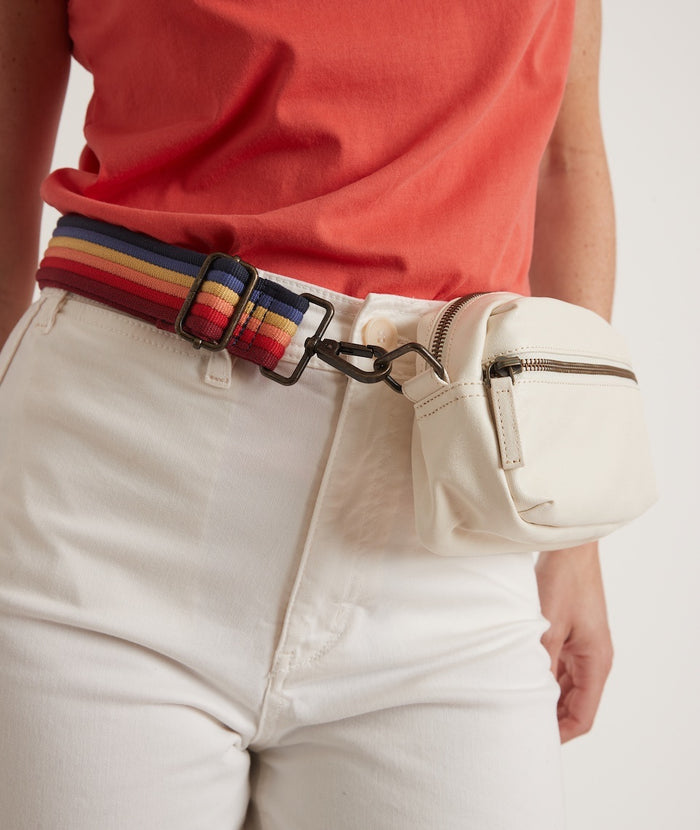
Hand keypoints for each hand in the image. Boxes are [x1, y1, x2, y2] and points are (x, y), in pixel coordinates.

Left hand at [535, 541, 612, 742]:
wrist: (568, 546)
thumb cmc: (563, 580)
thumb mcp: (547, 625)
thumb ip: (539, 661)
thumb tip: (525, 693)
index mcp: (595, 662)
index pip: (582, 716)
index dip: (558, 734)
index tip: (532, 740)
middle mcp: (592, 658)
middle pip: (573, 704)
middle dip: (548, 717)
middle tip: (515, 723)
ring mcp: (582, 646)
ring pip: (564, 685)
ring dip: (543, 694)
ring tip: (513, 701)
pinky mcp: (570, 633)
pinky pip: (558, 665)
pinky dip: (542, 674)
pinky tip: (519, 674)